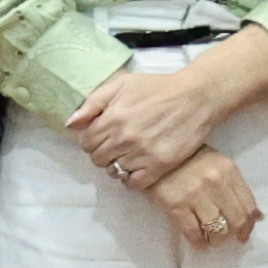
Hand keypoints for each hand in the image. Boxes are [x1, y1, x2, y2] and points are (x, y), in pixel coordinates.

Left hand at [66, 62, 222, 185]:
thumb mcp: (121, 84)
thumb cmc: (157, 88)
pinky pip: (134, 184)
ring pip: (114, 171)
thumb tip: (71, 124)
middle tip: (116, 144)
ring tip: (129, 154)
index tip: (102, 135)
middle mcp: (124, 139)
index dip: (91, 139)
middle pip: (98, 159)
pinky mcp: (158, 166)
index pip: (85, 142)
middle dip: (103, 152)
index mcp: (112, 118)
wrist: (195, 98)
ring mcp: (141, 154)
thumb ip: (92, 103)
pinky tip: (137, 168)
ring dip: (118, 164)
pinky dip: (131, 179)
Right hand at [145, 147, 259, 248]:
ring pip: (217, 229)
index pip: (248, 204)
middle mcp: (215, 181)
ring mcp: (195, 194)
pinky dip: (200, 243)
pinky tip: (199, 243)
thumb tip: (257, 216)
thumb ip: (235, 187)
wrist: (153, 157)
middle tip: (227, 238)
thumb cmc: (187, 160)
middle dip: (234, 234)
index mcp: (228, 169)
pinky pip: (194, 233)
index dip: (249, 223)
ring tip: (212, 240)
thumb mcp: (216, 164)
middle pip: (236, 219)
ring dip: (217, 240)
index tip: (244, 233)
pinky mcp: (176, 206)